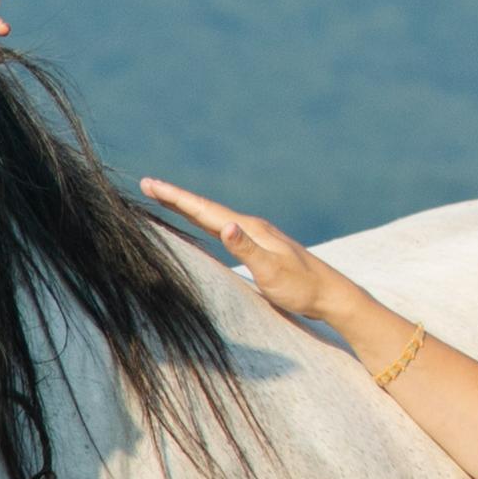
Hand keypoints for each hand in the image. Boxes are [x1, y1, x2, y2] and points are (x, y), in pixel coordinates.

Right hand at [139, 177, 337, 328]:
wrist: (330, 294)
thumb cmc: (301, 287)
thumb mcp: (272, 271)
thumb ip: (247, 250)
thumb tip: (225, 227)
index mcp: (249, 229)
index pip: (205, 210)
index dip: (176, 198)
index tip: (150, 184)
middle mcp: (250, 226)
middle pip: (205, 208)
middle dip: (175, 197)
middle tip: (147, 184)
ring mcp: (254, 235)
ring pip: (212, 216)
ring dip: (188, 207)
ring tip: (166, 199)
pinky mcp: (257, 246)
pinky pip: (221, 228)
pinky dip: (204, 221)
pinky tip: (203, 224)